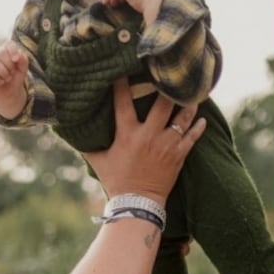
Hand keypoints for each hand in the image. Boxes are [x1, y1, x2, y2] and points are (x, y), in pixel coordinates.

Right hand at [0, 41, 28, 118]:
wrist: (10, 92)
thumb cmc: (16, 77)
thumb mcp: (23, 68)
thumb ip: (23, 60)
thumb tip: (18, 55)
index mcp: (6, 51)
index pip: (8, 44)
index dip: (13, 51)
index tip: (16, 60)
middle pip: (1, 53)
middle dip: (10, 66)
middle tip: (12, 73)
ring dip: (4, 74)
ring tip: (7, 78)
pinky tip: (0, 82)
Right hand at [82, 79, 204, 203]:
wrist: (137, 204)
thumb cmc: (116, 181)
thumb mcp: (98, 161)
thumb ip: (88, 145)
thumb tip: (72, 132)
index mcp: (127, 134)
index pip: (123, 103)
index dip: (123, 84)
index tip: (124, 69)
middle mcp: (148, 136)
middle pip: (162, 104)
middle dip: (168, 87)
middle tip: (171, 74)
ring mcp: (166, 145)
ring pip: (181, 118)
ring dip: (188, 104)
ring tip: (191, 92)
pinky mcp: (178, 155)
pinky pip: (192, 136)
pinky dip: (198, 127)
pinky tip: (201, 119)